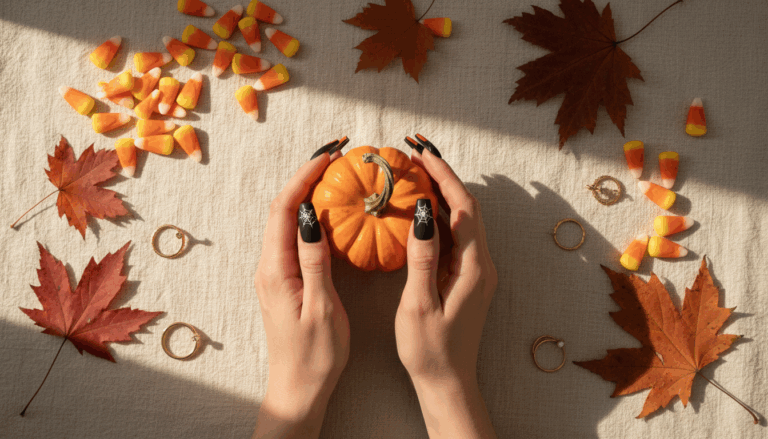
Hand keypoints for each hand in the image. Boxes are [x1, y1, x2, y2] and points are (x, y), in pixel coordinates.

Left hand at [253, 151, 349, 438]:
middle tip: (335, 155)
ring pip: (288, 220)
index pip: (285, 210)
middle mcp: (269, 266)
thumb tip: (311, 214)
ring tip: (335, 174)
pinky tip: (331, 211)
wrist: (298, 389)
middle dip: (306, 176)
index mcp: (276, 270)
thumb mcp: (321, 308)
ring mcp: (276, 272)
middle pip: (282, 208)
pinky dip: (311, 214)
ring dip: (308, 192)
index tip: (328, 155)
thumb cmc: (314, 356)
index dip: (304, 177)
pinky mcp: (285, 280)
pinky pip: (294, 236)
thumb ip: (314, 261)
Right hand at [396, 147, 497, 437]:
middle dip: (444, 175)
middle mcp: (483, 264)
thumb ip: (423, 256)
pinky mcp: (469, 277)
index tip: (421, 151)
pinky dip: (441, 214)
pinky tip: (420, 209)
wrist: (448, 381)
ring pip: (464, 218)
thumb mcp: (419, 304)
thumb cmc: (430, 349)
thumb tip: (422, 211)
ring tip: (415, 171)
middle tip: (415, 151)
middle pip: (467, 206)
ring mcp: (478, 270)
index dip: (443, 175)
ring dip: (442, 192)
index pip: (462, 207)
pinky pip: (457, 235)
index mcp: (474, 267)